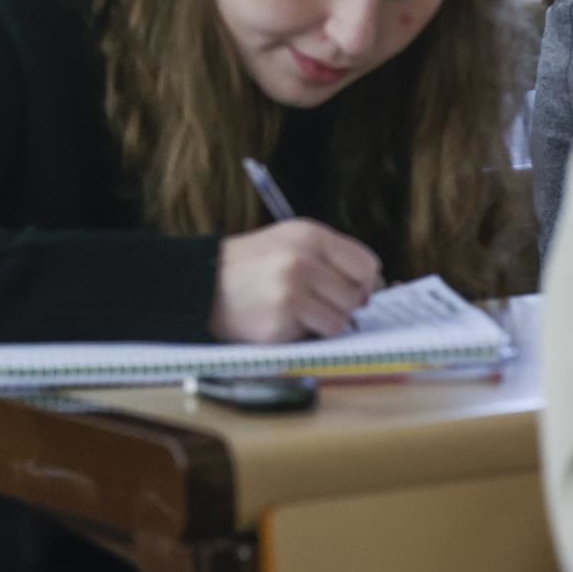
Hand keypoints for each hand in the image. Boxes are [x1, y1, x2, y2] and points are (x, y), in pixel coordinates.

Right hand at [208, 219, 382, 342]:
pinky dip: (306, 335)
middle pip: (357, 295)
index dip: (362, 282)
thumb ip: (329, 258)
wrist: (201, 283)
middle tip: (313, 302)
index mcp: (309, 235)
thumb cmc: (250, 266)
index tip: (347, 290)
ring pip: (342, 319)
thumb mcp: (287, 242)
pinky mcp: (282, 320)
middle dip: (340, 304)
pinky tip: (281, 320)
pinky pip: (319, 336)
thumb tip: (371, 290)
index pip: (366, 264)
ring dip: (324, 322)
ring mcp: (292, 290)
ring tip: (295, 311)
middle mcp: (303, 259)